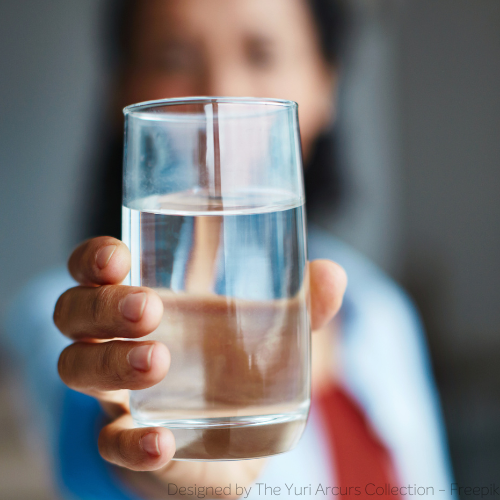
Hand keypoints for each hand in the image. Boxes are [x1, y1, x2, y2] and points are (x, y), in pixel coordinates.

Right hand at [54, 236, 346, 497]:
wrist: (222, 439)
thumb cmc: (232, 367)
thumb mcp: (260, 330)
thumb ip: (298, 305)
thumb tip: (335, 274)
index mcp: (143, 302)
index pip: (93, 270)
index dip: (93, 258)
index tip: (119, 256)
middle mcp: (117, 341)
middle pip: (74, 314)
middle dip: (103, 306)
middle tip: (150, 308)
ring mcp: (116, 393)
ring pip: (78, 369)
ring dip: (112, 363)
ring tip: (158, 361)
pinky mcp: (129, 443)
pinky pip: (111, 442)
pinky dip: (131, 443)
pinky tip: (161, 441)